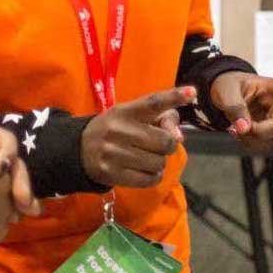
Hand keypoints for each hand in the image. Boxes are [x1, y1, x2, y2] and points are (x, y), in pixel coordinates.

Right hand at [80, 86, 195, 188]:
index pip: (152, 102)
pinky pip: (149, 179)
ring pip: (159, 162)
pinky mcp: (112, 173)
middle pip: (164, 141)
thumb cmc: (115, 130)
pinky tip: (144, 170)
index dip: (173, 97)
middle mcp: (118, 130)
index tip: (192, 92)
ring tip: (147, 158)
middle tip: (158, 145)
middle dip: (168, 144)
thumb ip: (160, 118)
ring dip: (159, 162)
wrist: (79, 150)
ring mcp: (114, 153)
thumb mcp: (131, 116)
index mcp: (125, 111)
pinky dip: (153, 176)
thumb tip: (178, 135)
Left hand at [209, 72, 272, 155]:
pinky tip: (241, 133)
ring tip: (235, 128)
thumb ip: (235, 108)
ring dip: (252, 140)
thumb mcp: (227, 93)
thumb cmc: (230, 88)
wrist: (228, 97)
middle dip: (261, 132)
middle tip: (239, 129)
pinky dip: (250, 145)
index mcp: (272, 87)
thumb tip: (244, 129)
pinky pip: (267, 147)